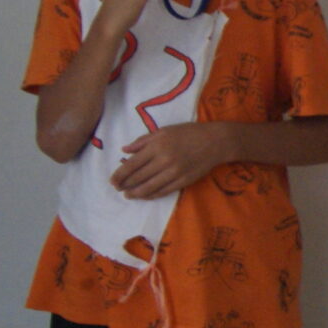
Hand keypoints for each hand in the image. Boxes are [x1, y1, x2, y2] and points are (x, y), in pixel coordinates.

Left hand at [111, 122, 233, 199]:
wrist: (215, 142)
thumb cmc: (189, 132)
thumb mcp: (164, 130)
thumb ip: (143, 141)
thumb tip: (124, 150)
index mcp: (157, 146)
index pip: (132, 164)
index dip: (119, 174)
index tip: (112, 181)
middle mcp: (164, 160)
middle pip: (138, 177)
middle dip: (125, 185)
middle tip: (117, 188)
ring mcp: (174, 172)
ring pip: (149, 187)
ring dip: (136, 193)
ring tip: (128, 195)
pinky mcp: (183, 181)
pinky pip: (163, 191)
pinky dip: (151, 195)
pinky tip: (144, 196)